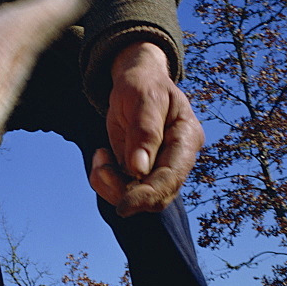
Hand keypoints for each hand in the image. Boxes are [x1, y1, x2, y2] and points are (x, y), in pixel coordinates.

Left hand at [89, 42, 203, 215]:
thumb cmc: (144, 84)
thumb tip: (140, 169)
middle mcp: (178, 158)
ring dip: (110, 184)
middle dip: (125, 191)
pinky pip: (122, 188)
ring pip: (138, 196)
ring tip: (99, 156)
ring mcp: (160, 166)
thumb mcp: (144, 99)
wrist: (137, 80)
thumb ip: (144, 133)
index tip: (123, 206)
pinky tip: (101, 156)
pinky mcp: (141, 170)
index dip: (149, 195)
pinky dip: (105, 179)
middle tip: (100, 167)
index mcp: (187, 138)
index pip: (172, 178)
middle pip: (158, 195)